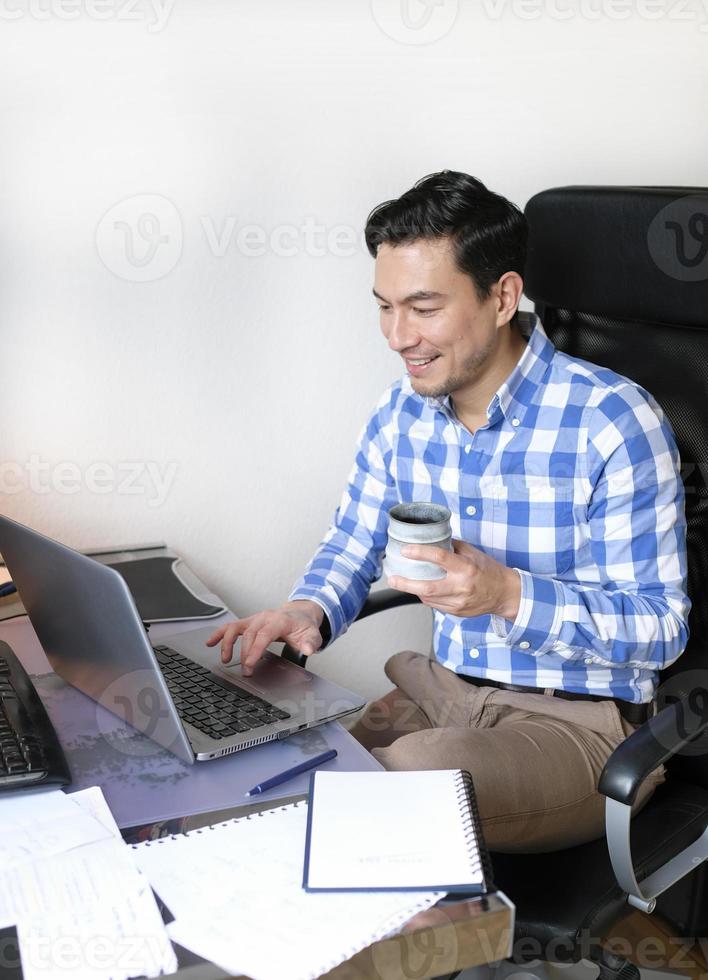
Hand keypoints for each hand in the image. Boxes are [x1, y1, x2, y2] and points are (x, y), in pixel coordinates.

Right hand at [205, 600, 324, 675]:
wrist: (299, 614)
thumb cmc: (303, 626)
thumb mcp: (312, 634)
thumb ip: (311, 643)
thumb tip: (308, 650)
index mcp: (279, 620)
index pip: (264, 634)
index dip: (255, 649)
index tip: (249, 664)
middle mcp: (265, 617)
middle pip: (249, 634)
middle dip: (244, 653)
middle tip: (245, 671)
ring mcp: (255, 619)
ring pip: (235, 627)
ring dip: (227, 643)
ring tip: (225, 659)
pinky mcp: (248, 622)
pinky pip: (231, 626)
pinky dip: (219, 634)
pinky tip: (210, 642)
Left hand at [387, 539, 520, 620]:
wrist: (504, 594)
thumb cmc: (489, 571)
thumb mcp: (474, 553)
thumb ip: (453, 547)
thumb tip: (434, 539)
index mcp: (466, 568)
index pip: (440, 558)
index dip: (420, 553)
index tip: (406, 550)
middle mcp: (462, 586)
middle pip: (428, 588)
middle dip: (406, 584)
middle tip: (392, 579)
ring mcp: (459, 602)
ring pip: (429, 598)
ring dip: (414, 590)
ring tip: (403, 582)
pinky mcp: (457, 612)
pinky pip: (435, 605)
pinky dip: (426, 597)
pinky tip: (422, 590)